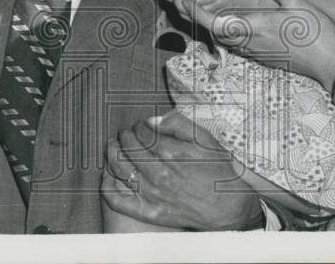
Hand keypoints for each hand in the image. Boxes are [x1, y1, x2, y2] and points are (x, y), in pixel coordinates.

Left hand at [101, 111, 263, 230]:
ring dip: (112, 153)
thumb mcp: (206, 140)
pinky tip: (108, 174)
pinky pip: (117, 199)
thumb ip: (178, 125)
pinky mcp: (148, 212)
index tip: (140, 126)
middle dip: (124, 136)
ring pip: (119, 169)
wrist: (227, 207)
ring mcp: (152, 195)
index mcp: (172, 154)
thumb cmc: (217, 171)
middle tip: (126, 133)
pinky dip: (108, 185)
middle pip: (128, 148)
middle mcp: (159, 174)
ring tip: (114, 146)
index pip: (141, 134)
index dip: (138, 127)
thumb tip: (153, 122)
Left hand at [178, 0, 334, 87]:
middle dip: (201, 18)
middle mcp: (251, 43)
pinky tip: (235, 25)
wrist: (330, 63)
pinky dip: (230, 35)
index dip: (198, 13)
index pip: (217, 23)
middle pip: (216, 33)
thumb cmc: (316, 33)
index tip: (185, 2)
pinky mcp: (264, 58)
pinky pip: (239, 46)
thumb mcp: (297, 2)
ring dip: (215, 27)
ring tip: (208, 11)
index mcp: (255, 28)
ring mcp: (257, 53)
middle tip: (188, 2)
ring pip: (227, 41)